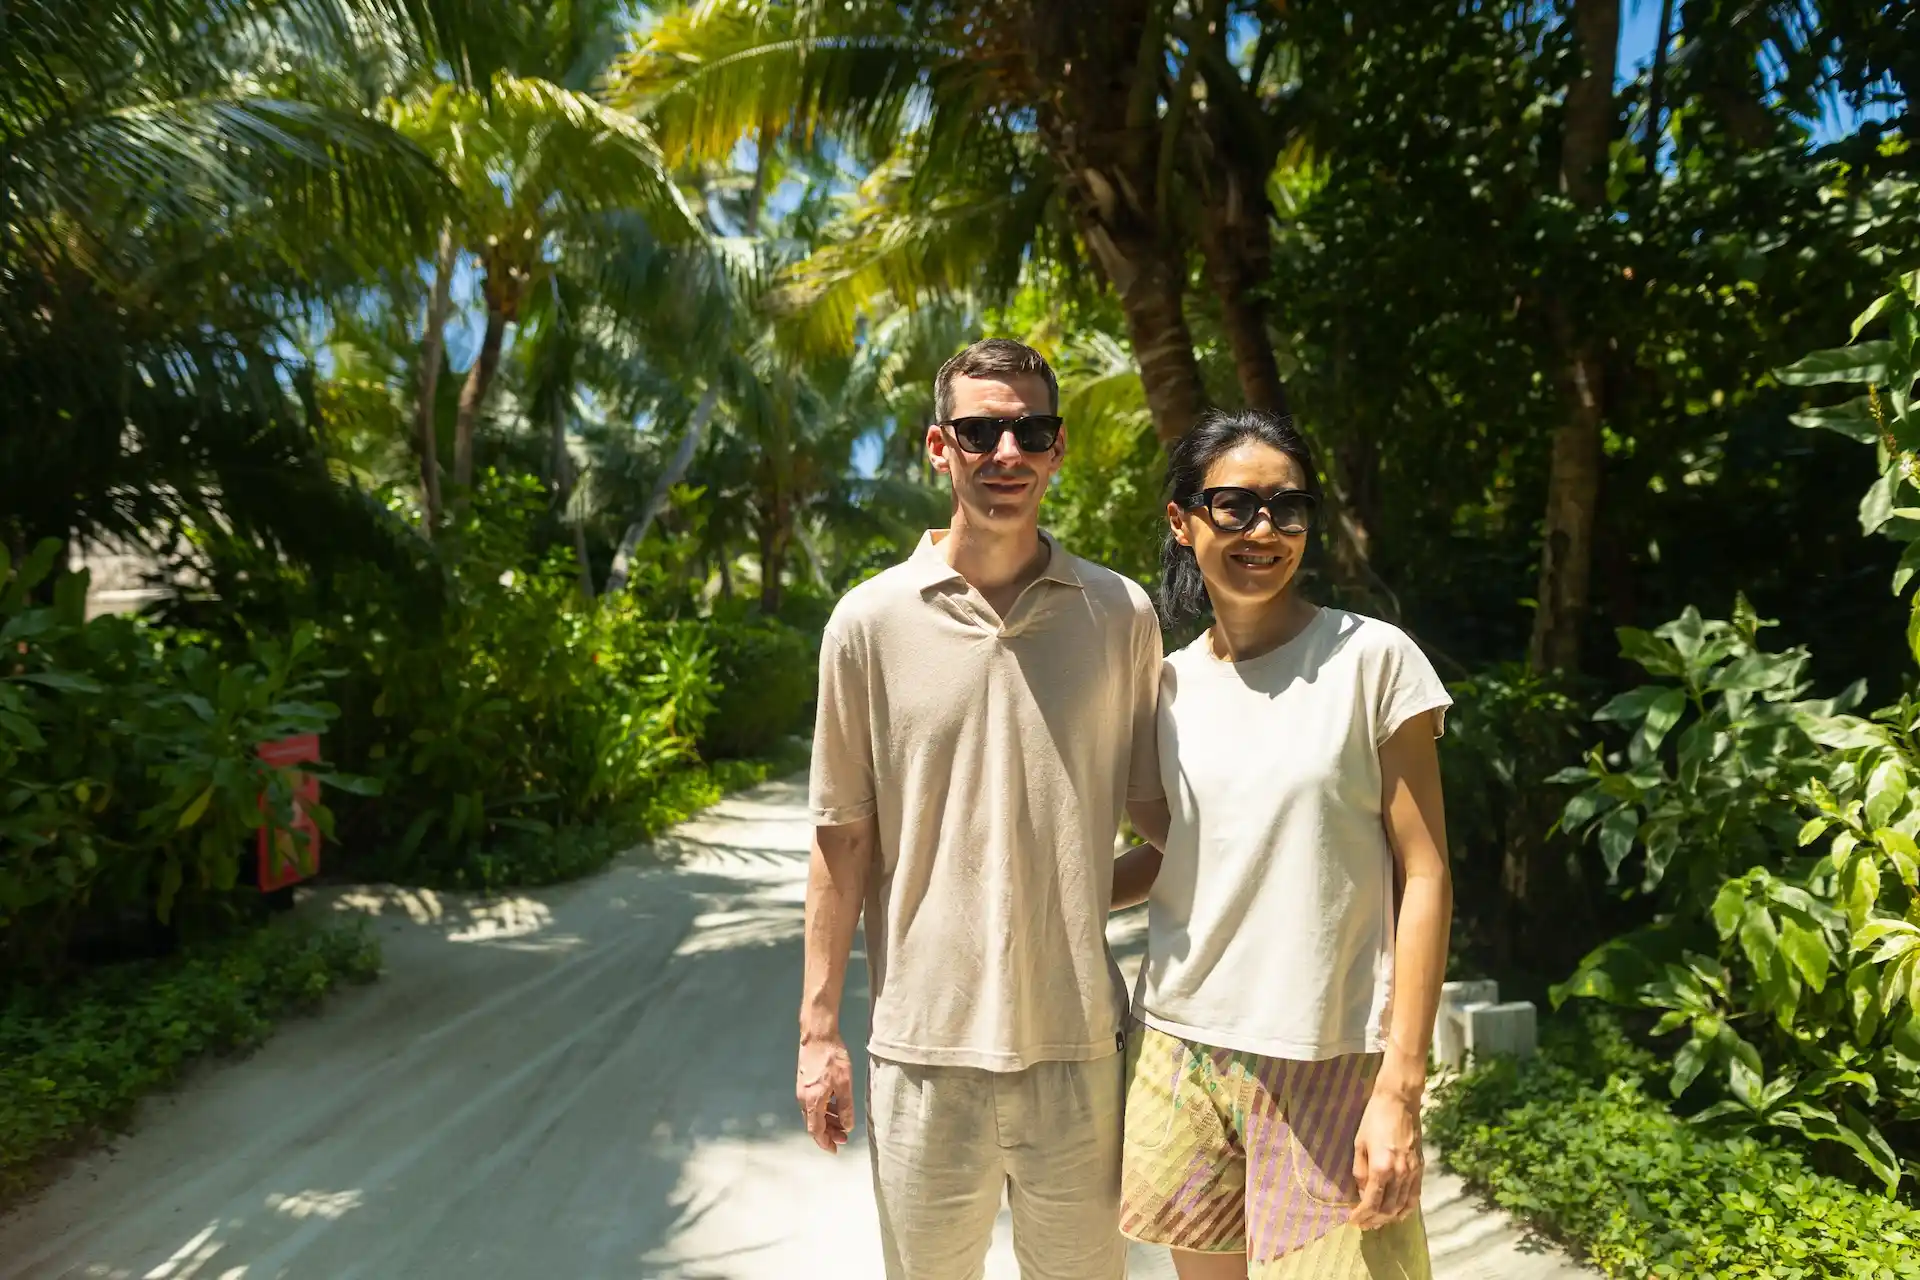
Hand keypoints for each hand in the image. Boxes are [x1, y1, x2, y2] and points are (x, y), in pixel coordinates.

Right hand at [796, 1034, 854, 1153]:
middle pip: (814, 1123)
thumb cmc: (832, 1057)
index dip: (825, 1142)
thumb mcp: (844, 1084)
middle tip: (844, 1139)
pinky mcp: (805, 1082)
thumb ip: (846, 1107)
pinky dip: (825, 1109)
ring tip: (843, 1124)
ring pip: (814, 1113)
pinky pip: (814, 1103)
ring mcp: (803, 1090)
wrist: (818, 1035)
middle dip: (829, 1133)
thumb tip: (847, 1126)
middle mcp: (803, 1098)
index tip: (835, 1150)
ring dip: (828, 1121)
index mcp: (812, 1101)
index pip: (816, 1130)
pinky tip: (836, 1106)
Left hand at [1349, 1087, 1422, 1229]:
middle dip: (1374, 1220)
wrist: (1399, 1102)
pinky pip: (1414, 1196)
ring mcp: (1412, 1172)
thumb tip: (1361, 1192)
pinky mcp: (1420, 1168)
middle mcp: (1399, 1173)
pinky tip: (1398, 1214)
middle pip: (1387, 1208)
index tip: (1353, 1220)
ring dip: (1388, 1218)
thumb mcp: (1359, 1144)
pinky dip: (1406, 1209)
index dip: (1361, 1215)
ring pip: (1402, 1205)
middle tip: (1363, 1225)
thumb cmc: (1374, 1119)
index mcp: (1381, 1167)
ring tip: (1377, 1223)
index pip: (1371, 1202)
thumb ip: (1360, 1171)